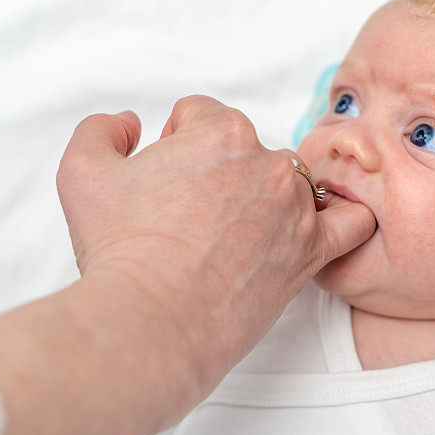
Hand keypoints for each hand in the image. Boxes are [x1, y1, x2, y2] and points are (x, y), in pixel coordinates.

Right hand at [55, 95, 376, 382]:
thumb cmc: (119, 248)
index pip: (202, 115)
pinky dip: (343, 219)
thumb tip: (132, 121)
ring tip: (232, 234)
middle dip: (217, 171)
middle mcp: (268, 161)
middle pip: (245, 149)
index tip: (165, 181)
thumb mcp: (83, 171)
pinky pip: (352, 222)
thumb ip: (102, 128)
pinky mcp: (313, 249)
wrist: (152, 320)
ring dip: (265, 196)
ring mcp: (296, 206)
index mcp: (222, 131)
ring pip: (288, 182)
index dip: (176, 143)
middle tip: (190, 216)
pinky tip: (320, 228)